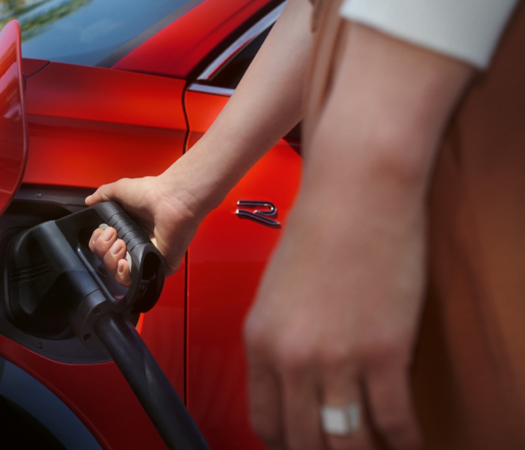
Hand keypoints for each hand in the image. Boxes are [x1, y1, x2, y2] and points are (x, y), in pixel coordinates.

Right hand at [85, 175, 203, 284]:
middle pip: (107, 261)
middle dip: (103, 250)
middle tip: (112, 235)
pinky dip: (125, 274)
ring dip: (111, 260)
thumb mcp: (120, 190)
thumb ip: (102, 195)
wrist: (172, 199)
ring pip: (118, 274)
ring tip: (120, 245)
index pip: (104, 247)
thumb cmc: (152, 192)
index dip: (97, 242)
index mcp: (128, 230)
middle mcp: (136, 244)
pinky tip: (124, 262)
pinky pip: (136, 281)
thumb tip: (89, 201)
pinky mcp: (158, 266)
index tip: (101, 232)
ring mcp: (147, 257)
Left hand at [242, 205, 424, 449]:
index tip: (301, 447)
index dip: (285, 445)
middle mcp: (293, 357)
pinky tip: (409, 442)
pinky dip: (404, 441)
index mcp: (260, 342)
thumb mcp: (274, 294)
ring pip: (347, 441)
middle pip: (304, 440)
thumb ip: (279, 342)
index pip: (265, 420)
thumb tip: (293, 383)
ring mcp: (339, 358)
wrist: (357, 196)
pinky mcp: (385, 351)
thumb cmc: (318, 234)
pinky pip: (394, 420)